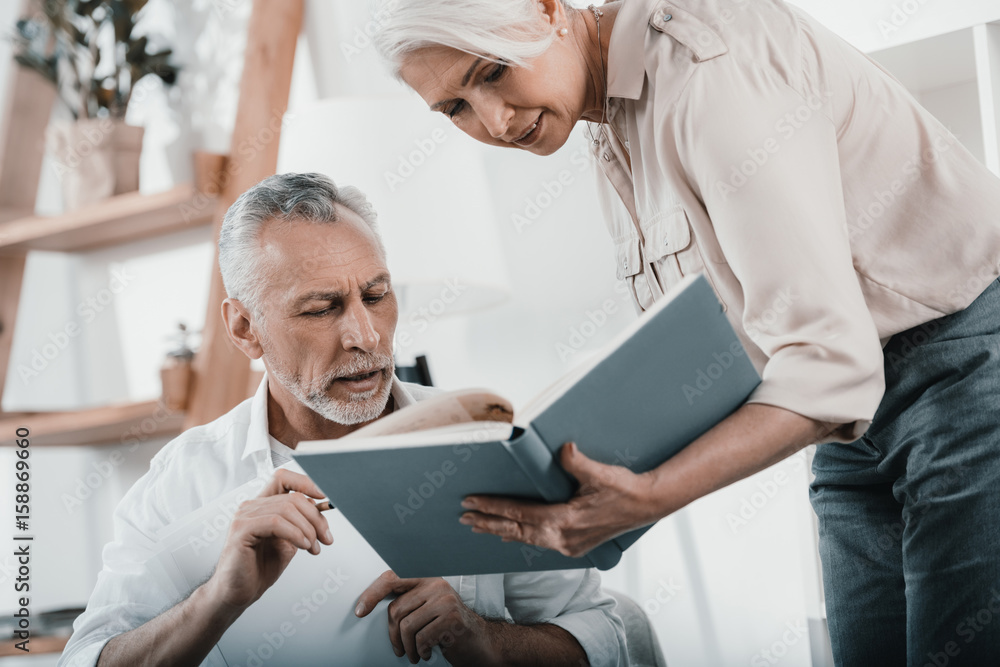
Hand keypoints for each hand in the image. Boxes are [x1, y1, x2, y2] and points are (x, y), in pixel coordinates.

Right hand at [206, 469, 333, 612]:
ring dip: (308, 529)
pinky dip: (295, 533)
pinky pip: (275, 522)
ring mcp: (244, 516)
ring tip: (313, 547)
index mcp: (262, 505)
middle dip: (316, 518)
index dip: (306, 482)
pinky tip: (303, 546)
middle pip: (293, 497)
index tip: (325, 497)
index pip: (283, 478)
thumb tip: (322, 507)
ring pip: (287, 509)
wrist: (239, 593)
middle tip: (326, 538)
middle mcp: (251, 506)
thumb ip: (301, 523)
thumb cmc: (260, 568)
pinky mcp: (241, 530)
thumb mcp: (289, 541)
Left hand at [355, 570, 493, 664]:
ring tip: (414, 655)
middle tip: (399, 650)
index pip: (392, 578)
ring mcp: (445, 599)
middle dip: (393, 636)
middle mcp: (435, 584)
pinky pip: (422, 638)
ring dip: (407, 647)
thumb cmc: (447, 628)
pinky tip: (428, 653)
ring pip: (407, 626)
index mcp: (426, 579)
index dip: (372, 593)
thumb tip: (369, 608)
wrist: (480, 642)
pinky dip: (421, 651)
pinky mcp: (451, 617)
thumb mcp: (427, 611)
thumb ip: (408, 604)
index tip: (359, 611)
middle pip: (396, 609)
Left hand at [459, 442, 659, 556]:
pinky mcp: (574, 546)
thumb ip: (578, 462)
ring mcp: (568, 545)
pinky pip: (539, 542)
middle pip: (516, 530)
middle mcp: (563, 538)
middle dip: (488, 523)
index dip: (493, 508)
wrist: (647, 505)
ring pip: (526, 539)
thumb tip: (563, 449)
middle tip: (464, 517)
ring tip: (478, 526)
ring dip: (501, 531)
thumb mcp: (601, 474)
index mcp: (565, 521)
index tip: (471, 503)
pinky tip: (510, 535)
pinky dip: (521, 536)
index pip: (519, 514)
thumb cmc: (624, 488)